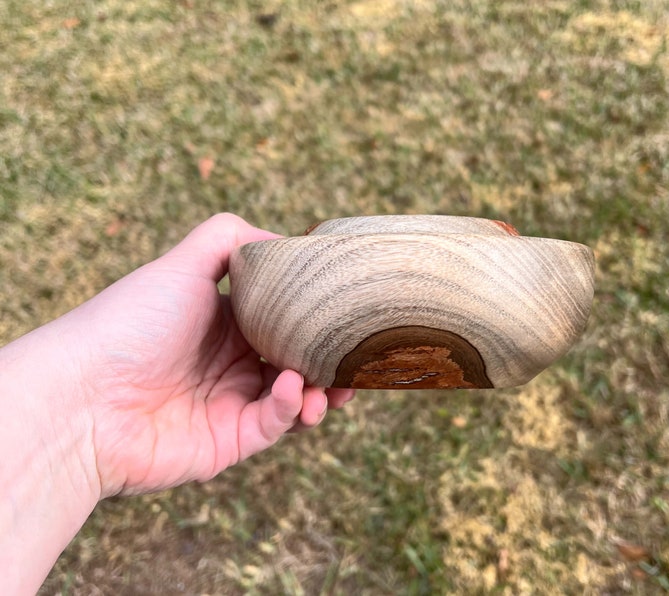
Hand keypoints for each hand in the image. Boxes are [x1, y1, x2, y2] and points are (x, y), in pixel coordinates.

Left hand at [67, 213, 354, 496]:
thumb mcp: (182, 263)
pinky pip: (273, 424)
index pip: (283, 321)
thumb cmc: (131, 323)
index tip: (345, 314)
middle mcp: (231, 363)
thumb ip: (230, 239)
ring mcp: (231, 404)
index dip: (315, 321)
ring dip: (322, 392)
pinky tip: (291, 388)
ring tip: (333, 386)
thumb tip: (284, 240)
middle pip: (298, 363)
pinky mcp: (229, 441)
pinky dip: (290, 407)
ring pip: (296, 401)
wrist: (83, 396)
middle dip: (330, 364)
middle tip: (356, 362)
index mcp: (225, 323)